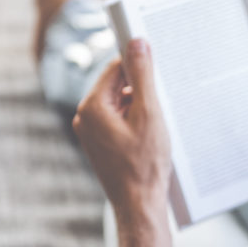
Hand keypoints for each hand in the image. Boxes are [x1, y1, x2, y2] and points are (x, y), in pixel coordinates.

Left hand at [73, 39, 171, 207]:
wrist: (140, 204)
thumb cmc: (145, 163)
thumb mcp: (149, 113)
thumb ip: (143, 75)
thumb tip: (138, 42)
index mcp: (92, 107)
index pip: (115, 68)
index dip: (138, 65)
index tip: (158, 64)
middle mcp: (85, 118)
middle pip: (116, 85)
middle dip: (141, 90)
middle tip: (162, 103)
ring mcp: (91, 133)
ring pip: (119, 104)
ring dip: (140, 107)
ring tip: (157, 126)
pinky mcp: (101, 144)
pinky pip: (119, 121)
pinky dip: (136, 121)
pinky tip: (151, 136)